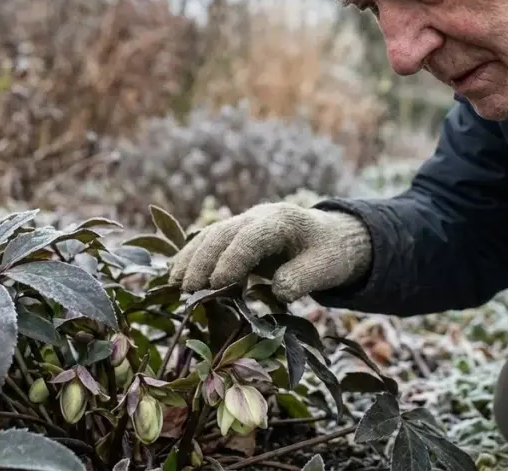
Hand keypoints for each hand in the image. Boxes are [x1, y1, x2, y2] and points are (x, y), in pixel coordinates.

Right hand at [169, 202, 371, 302]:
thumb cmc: (330, 254)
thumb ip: (303, 278)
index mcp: (283, 221)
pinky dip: (193, 256)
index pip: (252, 236)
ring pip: (211, 235)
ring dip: (191, 257)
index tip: (217, 283)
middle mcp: (259, 217)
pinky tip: (178, 275)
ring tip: (174, 283)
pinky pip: (211, 242)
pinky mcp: (238, 236)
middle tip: (187, 288)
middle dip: (203, 259)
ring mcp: (246, 224)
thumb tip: (278, 290)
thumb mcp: (326, 268)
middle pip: (224, 232)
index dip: (233, 258)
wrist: (333, 237)